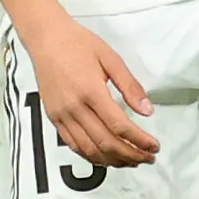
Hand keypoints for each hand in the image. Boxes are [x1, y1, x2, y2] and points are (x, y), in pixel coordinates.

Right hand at [23, 16, 159, 166]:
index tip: (153, 146)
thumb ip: (130, 86)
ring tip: (131, 160)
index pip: (119, 126)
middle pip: (106, 143)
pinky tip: (107, 156)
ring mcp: (62, 115)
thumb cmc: (76, 43)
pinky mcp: (54, 118)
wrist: (45, 38)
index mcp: (91, 91)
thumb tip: (147, 110)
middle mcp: (74, 107)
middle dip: (131, 155)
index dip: (139, 141)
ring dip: (113, 160)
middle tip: (147, 158)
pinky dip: (92, 156)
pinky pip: (74, 145)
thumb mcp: (111, 58)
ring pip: (89, 150)